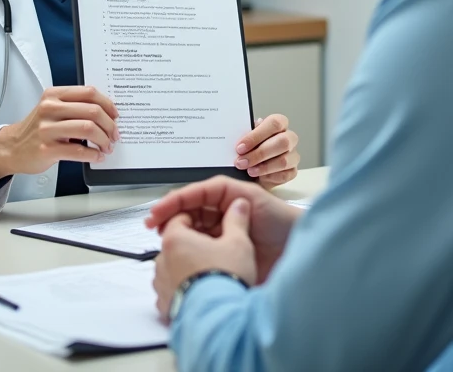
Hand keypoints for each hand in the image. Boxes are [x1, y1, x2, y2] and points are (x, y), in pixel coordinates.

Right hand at [0, 86, 119, 184]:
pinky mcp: (47, 149)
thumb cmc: (37, 129)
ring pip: (88, 129)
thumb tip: (107, 113)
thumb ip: (74, 105)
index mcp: (53, 95)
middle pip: (92, 111)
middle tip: (114, 134)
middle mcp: (49, 109)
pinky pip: (79, 150)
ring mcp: (47, 129)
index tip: (115, 115)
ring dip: (104, 139)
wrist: (11, 147)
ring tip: (106, 146)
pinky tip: (96, 155)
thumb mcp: (51, 109)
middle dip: (109, 125)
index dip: (108, 104)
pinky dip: (93, 154)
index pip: (89, 92)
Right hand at [145, 175, 301, 283]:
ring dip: (176, 236)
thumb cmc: (281, 220)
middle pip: (186, 214)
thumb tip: (205, 196)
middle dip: (169, 219)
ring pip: (189, 233)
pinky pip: (199, 252)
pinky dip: (187, 253)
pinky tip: (180, 257)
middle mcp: (219, 215)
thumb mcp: (254, 198)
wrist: (297, 250)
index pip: (193, 196)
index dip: (173, 203)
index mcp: (225, 198)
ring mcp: (219, 235)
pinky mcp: (222, 255)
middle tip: (155, 229)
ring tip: (165, 244)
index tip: (157, 212)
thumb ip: (228, 194)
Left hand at [153, 198, 256, 322]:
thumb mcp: (238, 243)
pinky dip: (183, 287)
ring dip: (186, 266)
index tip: (209, 223)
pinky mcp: (164, 304)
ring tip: (209, 272)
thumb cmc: (226, 277)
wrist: (220, 318)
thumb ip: (237, 220)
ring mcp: (161, 284)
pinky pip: (172, 290)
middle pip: (175, 243)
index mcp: (175, 239)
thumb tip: (239, 205)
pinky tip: (201, 291)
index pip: (179, 217)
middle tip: (215, 250)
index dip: (197, 218)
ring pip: (172, 267)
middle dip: (192, 244)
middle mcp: (162, 260)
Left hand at [235, 115, 299, 187]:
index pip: (274, 123)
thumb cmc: (249, 150)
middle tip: (241, 162)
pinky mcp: (292, 171)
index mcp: (278, 124)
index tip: (240, 147)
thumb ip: (245, 137)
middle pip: (282, 142)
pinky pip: (284, 175)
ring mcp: (293, 155)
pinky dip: (269, 177)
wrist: (252, 169)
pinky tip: (259, 177)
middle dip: (259, 154)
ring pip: (284, 161)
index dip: (256, 135)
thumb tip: (238, 141)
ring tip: (248, 171)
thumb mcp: (245, 141)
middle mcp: (289, 138)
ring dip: (263, 167)